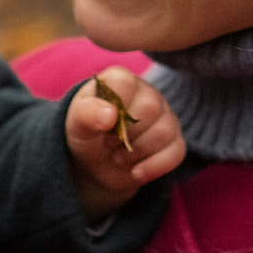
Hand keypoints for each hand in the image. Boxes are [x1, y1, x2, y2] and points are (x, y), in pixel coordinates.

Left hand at [64, 69, 185, 220]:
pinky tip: (135, 172)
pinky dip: (153, 167)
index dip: (112, 110)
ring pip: (164, 132)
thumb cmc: (87, 134)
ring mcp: (165, 117)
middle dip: (124, 135)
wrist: (96, 165)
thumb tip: (111, 114)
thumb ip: (86, 113)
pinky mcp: (174, 142)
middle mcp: (148, 94)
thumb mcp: (77, 124)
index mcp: (121, 80)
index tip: (100, 125)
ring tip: (117, 157)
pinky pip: (176, 153)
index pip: (125, 84)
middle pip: (150, 110)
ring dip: (136, 153)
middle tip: (107, 144)